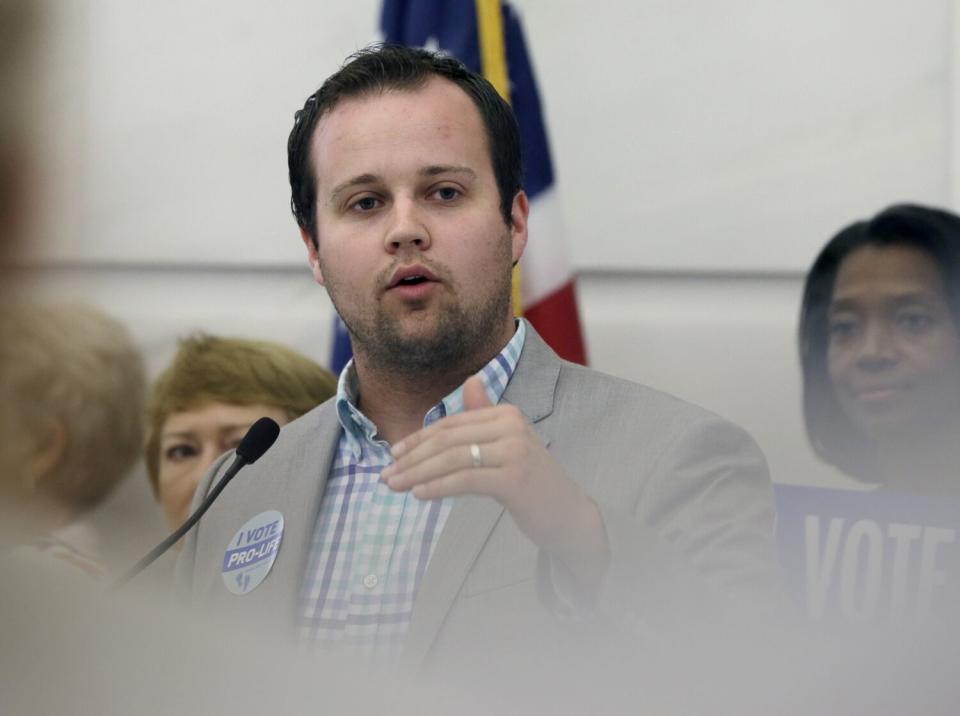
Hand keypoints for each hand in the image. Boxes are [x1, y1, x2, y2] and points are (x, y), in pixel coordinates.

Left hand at [381, 376, 609, 587]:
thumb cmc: (533, 481)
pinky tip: (419, 494)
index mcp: (507, 413)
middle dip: (412, 458)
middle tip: (385, 475)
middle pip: (448, 439)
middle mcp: (512, 425)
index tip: (394, 455)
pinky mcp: (514, 478)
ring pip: (452, 458)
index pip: (451, 424)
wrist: (568, 514)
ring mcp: (515, 451)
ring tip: (394, 486)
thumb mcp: (508, 444)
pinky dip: (437, 487)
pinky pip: (465, 480)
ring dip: (417, 474)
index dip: (419, 439)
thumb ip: (486, 415)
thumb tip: (471, 380)